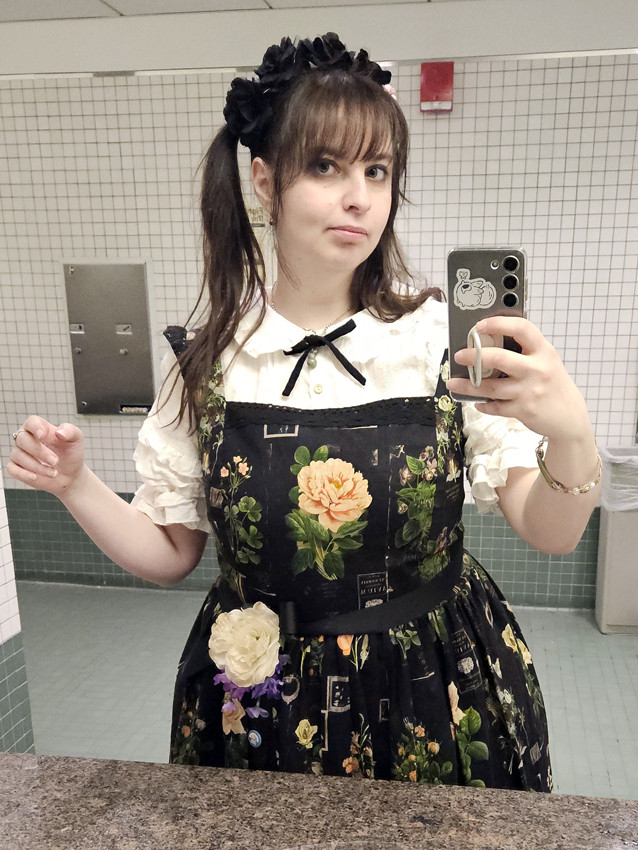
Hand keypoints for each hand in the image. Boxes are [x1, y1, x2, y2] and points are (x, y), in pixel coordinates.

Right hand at [6, 415, 86, 497]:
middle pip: (23, 439)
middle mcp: (26, 438)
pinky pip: (12, 469)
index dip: (36, 428)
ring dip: (37, 466)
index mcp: (39, 427)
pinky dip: (24, 474)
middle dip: (40, 452)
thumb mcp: (76, 439)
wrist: (70, 475)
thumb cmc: (71, 454)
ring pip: (18, 455)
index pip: (32, 422)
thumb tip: (59, 432)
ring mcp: (19, 453)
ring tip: (53, 472)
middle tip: (56, 461)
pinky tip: (36, 477)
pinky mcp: (16, 467)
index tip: (43, 436)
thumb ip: (70, 431)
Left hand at [446, 317, 592, 442]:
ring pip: (491, 387)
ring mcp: (530, 391)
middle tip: (459, 355)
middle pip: (500, 358)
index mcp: (543, 351)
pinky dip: (483, 404)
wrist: (570, 418)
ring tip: (453, 382)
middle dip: (475, 356)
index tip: (479, 326)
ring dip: (468, 385)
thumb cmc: (553, 385)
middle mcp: (537, 369)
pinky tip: (477, 402)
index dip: (498, 323)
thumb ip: (525, 352)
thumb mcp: (547, 362)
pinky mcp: (523, 410)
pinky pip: (496, 406)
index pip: (521, 328)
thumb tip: (489, 343)